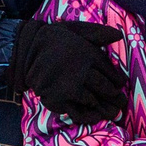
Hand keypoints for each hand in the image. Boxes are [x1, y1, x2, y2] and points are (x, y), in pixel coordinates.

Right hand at [9, 17, 127, 124]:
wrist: (25, 50)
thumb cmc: (53, 40)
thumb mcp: (75, 31)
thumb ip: (97, 33)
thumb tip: (118, 35)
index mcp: (87, 53)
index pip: (110, 71)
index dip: (117, 80)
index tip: (120, 84)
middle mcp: (80, 70)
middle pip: (105, 88)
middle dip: (114, 96)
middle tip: (120, 101)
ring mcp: (68, 86)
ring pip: (92, 100)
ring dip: (101, 105)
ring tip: (110, 110)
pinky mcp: (57, 98)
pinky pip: (77, 111)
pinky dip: (88, 115)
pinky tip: (94, 114)